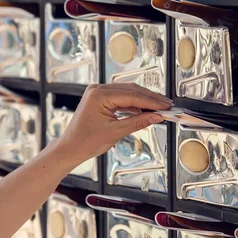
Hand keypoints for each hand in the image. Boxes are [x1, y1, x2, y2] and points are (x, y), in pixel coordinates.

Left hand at [56, 84, 172, 164]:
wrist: (70, 148)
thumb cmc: (86, 142)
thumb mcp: (116, 132)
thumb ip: (138, 122)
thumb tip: (156, 116)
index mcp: (99, 95)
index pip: (132, 95)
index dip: (151, 101)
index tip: (165, 107)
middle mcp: (98, 89)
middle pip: (131, 90)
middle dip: (150, 99)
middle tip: (166, 105)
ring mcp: (98, 93)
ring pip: (127, 92)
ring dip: (143, 100)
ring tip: (159, 108)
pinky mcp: (100, 98)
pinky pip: (121, 98)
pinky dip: (134, 104)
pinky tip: (145, 110)